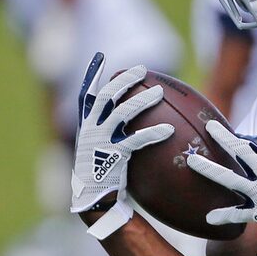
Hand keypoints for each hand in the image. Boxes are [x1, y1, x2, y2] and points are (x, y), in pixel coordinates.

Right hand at [70, 53, 173, 236]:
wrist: (96, 198)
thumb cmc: (106, 170)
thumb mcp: (105, 145)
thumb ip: (114, 127)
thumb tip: (137, 111)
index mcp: (88, 124)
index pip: (88, 93)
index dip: (93, 75)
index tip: (101, 57)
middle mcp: (91, 129)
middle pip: (106, 96)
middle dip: (123, 80)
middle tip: (142, 69)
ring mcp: (100, 142)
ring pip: (121, 113)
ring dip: (141, 100)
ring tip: (159, 92)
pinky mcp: (112, 156)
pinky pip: (135, 140)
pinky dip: (152, 133)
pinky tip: (169, 130)